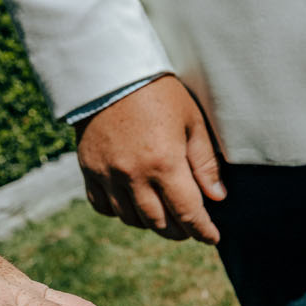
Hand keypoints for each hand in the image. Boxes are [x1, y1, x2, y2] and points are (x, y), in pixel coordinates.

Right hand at [75, 74, 225, 243]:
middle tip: (191, 228)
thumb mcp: (192, 121)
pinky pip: (102, 205)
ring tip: (166, 219)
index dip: (202, 230)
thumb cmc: (158, 91)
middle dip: (180, 231)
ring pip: (131, 218)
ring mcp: (106, 173)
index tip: (212, 237)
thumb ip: (205, 162)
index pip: (187, 213)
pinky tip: (133, 205)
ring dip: (151, 224)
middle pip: (159, 223)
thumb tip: (217, 197)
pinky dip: (120, 212)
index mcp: (164, 163)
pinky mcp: (87, 168)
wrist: (107, 68)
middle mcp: (133, 174)